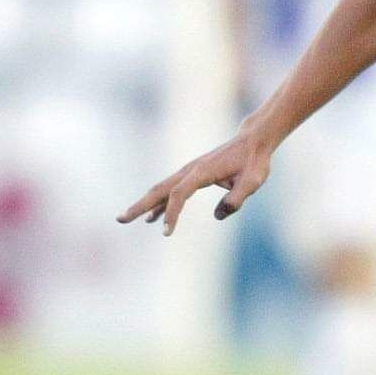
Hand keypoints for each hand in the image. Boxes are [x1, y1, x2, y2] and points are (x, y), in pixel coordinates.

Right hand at [118, 127, 273, 234]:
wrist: (253, 141)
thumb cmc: (254, 161)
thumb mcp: (252, 181)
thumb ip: (237, 199)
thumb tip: (219, 215)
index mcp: (201, 172)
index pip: (179, 195)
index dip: (170, 213)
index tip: (166, 232)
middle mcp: (190, 170)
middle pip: (159, 189)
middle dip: (139, 205)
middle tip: (121, 219)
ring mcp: (189, 171)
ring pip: (161, 189)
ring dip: (145, 204)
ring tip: (127, 219)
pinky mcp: (193, 174)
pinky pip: (171, 190)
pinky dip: (160, 203)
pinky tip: (154, 217)